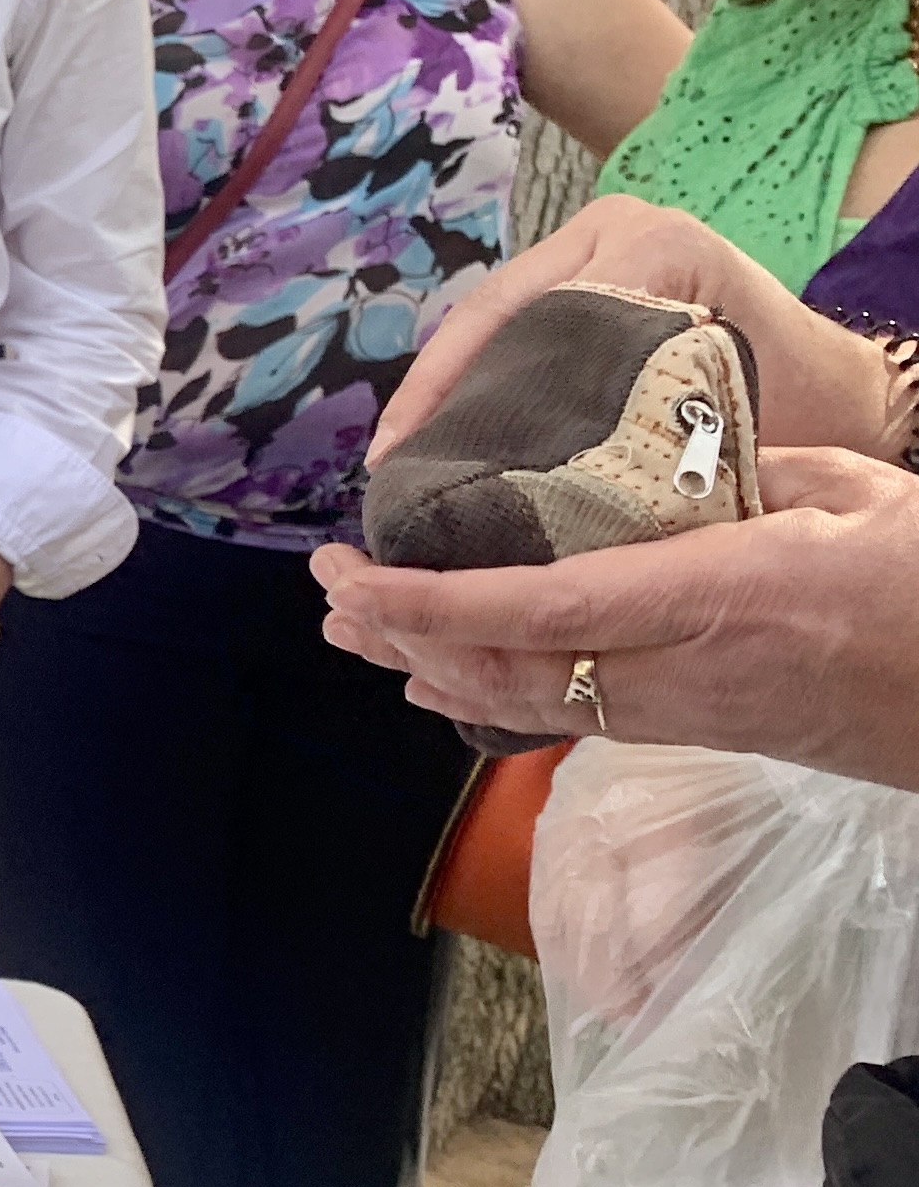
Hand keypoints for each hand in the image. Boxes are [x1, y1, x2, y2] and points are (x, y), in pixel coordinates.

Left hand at [312, 444, 918, 789]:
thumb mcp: (859, 498)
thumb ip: (756, 473)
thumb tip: (674, 452)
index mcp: (722, 595)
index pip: (538, 608)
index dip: (429, 602)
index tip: (352, 578)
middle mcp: (689, 669)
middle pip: (508, 669)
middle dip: (403, 634)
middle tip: (327, 594)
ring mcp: (696, 713)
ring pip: (532, 704)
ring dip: (436, 667)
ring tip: (359, 634)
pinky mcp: (710, 734)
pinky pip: (576, 721)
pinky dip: (498, 694)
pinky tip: (454, 678)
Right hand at [368, 193, 893, 461]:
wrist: (840, 394)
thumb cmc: (796, 410)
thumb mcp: (711, 412)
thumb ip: (616, 420)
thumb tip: (506, 472)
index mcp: (651, 246)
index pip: (525, 315)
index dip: (453, 388)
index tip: (408, 456)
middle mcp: (616, 228)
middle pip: (493, 312)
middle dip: (433, 392)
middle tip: (391, 465)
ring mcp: (597, 244)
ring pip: (491, 320)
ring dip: (444, 389)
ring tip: (402, 458)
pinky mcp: (585, 272)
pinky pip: (511, 326)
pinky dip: (474, 382)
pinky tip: (440, 435)